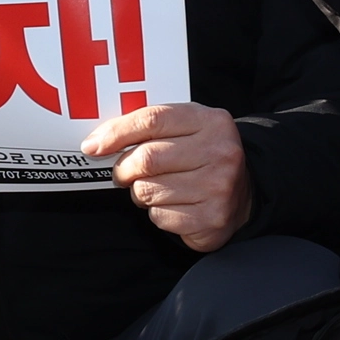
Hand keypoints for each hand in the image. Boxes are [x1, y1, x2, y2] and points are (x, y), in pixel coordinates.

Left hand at [82, 100, 254, 251]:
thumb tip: (95, 143)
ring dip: (141, 193)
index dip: (116, 133)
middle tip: (124, 174)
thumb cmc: (203, 155)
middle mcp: (220, 153)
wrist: (246, 191)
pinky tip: (173, 205)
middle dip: (124, 169)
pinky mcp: (212, 219)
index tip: (93, 146)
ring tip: (157, 189)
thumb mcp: (186, 128)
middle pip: (146, 159)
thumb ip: (148, 126)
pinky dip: (157, 214)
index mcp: (211, 122)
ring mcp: (218, 188)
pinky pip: (160, 217)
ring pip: (148, 191)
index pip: (152, 120)